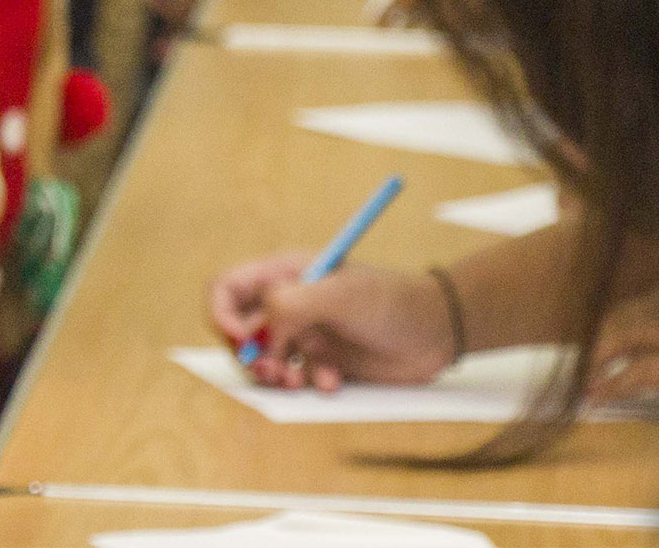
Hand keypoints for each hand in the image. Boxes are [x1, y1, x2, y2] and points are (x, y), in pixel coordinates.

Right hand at [207, 254, 454, 390]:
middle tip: (272, 371)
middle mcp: (287, 303)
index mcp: (283, 274)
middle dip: (248, 355)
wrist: (437, 333)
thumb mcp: (339, 295)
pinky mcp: (321, 362)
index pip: (227, 288)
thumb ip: (291, 304)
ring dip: (275, 376)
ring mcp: (303, 333)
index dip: (222, 315)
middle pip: (237, 330)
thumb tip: (258, 332)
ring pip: (263, 360)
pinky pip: (295, 380)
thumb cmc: (392, 301)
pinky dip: (306, 385)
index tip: (243, 339)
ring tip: (297, 381)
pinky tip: (332, 381)